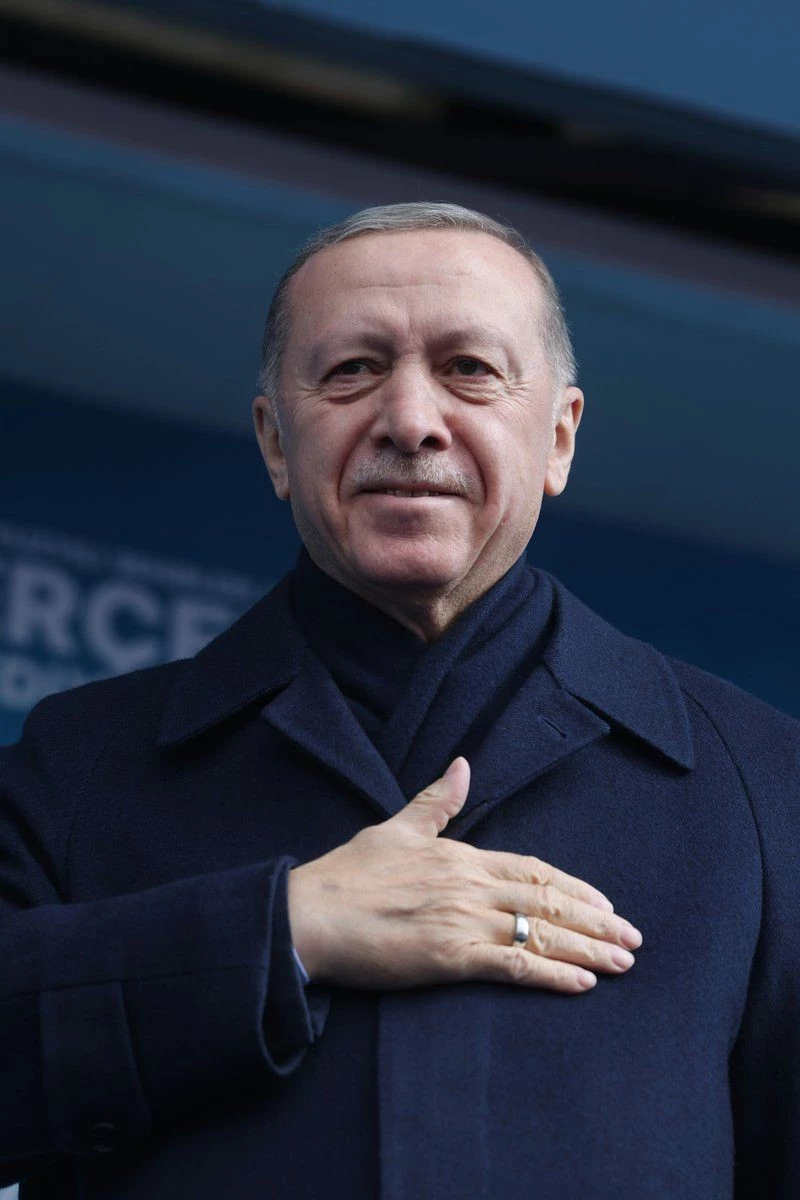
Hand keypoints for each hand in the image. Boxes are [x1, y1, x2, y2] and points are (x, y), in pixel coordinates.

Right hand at [287, 758, 641, 993]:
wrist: (310, 914)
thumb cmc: (348, 873)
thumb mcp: (395, 827)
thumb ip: (435, 802)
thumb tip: (462, 764)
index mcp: (461, 856)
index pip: (534, 871)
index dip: (575, 889)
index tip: (607, 905)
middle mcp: (470, 885)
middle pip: (548, 902)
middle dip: (597, 922)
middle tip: (634, 939)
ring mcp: (462, 921)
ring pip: (539, 932)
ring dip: (588, 948)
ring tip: (623, 962)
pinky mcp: (449, 957)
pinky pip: (512, 965)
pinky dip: (551, 974)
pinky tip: (582, 982)